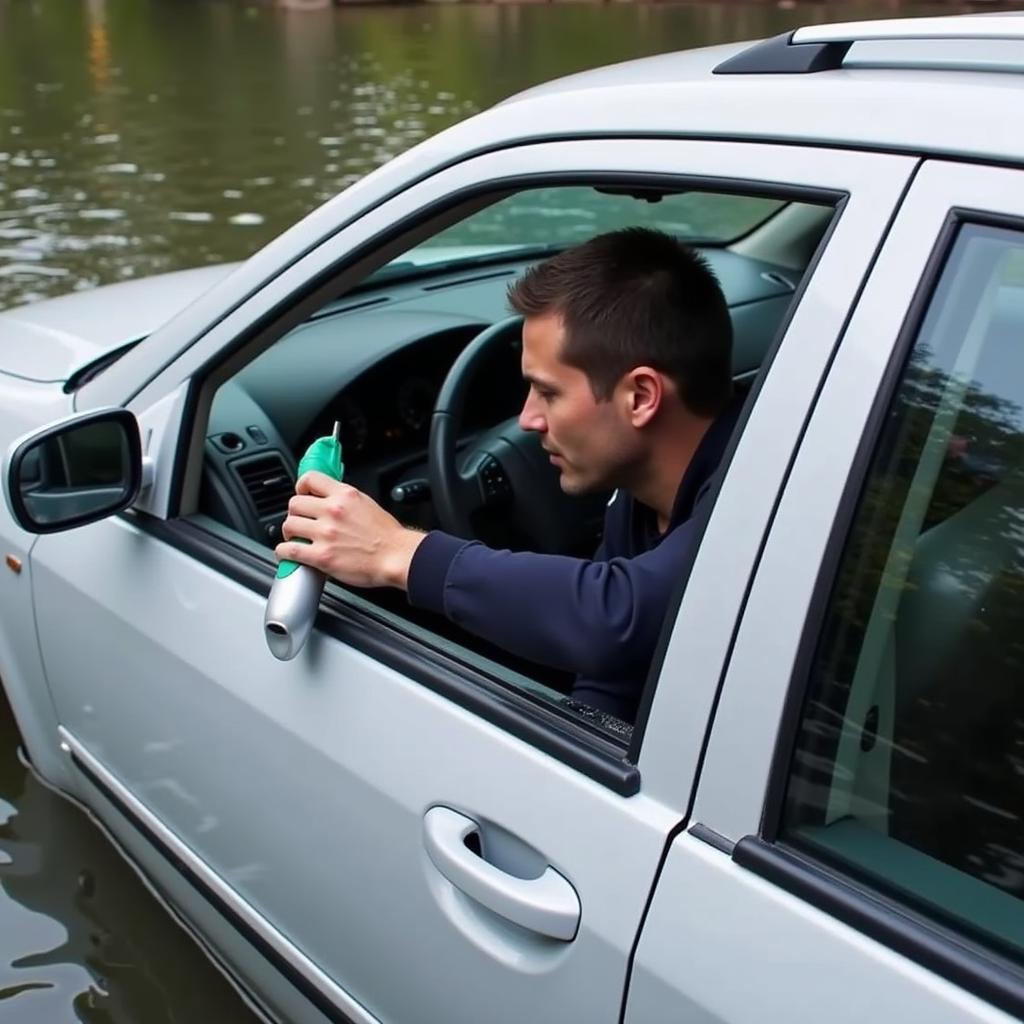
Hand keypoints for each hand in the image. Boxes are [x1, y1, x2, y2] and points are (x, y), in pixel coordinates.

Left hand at [275, 471, 424, 589]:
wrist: (397, 557)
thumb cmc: (388, 536)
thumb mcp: (367, 503)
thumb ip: (345, 499)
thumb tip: (330, 499)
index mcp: (344, 495)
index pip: (309, 479)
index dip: (301, 487)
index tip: (302, 494)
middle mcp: (332, 511)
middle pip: (294, 504)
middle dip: (295, 513)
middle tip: (301, 521)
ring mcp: (325, 533)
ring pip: (288, 525)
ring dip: (289, 532)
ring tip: (296, 538)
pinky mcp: (321, 556)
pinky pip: (289, 550)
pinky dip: (284, 552)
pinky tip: (288, 553)